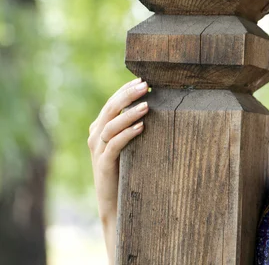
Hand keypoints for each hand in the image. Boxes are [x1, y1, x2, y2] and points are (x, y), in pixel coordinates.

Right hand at [88, 77, 148, 221]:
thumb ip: (135, 126)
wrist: (116, 204)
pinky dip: (126, 134)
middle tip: (146, 85)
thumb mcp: (131, 144)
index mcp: (100, 128)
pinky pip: (114, 145)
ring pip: (110, 125)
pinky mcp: (103, 165)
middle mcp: (95, 136)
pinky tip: (141, 126)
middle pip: (109, 109)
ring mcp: (97, 150)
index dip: (126, 90)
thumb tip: (157, 106)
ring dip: (129, 113)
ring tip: (147, 105)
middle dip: (128, 95)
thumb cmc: (128, 170)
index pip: (112, 102)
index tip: (144, 79)